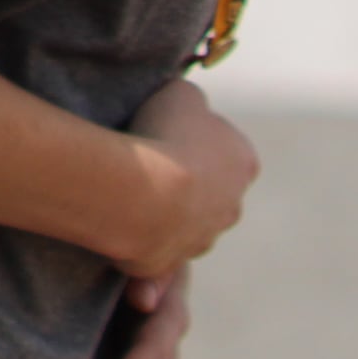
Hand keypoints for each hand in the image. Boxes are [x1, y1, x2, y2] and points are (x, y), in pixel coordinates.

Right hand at [119, 79, 257, 280]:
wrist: (142, 192)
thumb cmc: (166, 134)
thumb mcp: (183, 94)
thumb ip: (192, 103)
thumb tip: (188, 110)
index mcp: (244, 163)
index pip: (225, 148)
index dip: (194, 139)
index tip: (166, 132)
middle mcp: (232, 207)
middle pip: (206, 190)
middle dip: (180, 180)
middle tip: (144, 164)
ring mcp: (203, 240)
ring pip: (181, 223)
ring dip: (158, 210)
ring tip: (125, 190)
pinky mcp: (169, 264)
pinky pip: (150, 249)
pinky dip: (134, 237)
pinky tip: (113, 220)